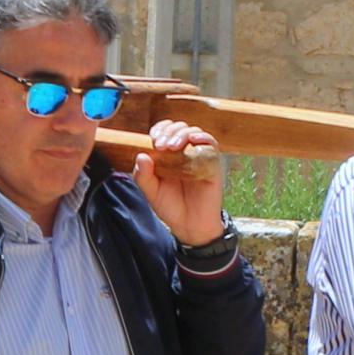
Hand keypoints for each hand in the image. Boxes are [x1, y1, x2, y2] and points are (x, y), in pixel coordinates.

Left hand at [137, 120, 226, 245]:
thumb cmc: (171, 207)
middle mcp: (185, 153)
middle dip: (169, 131)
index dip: (160, 129)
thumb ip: (143, 176)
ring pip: (194, 132)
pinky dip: (203, 138)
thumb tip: (141, 155)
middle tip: (161, 145)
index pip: (166, 131)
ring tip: (173, 146)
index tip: (153, 137)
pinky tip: (194, 141)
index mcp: (169, 156)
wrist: (189, 226)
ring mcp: (199, 157)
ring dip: (182, 134)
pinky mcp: (212, 164)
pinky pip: (212, 144)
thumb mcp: (151, 192)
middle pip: (179, 128)